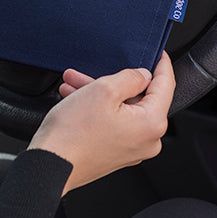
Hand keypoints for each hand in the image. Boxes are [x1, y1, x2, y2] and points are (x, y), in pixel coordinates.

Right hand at [28, 52, 174, 193]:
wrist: (50, 164)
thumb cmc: (74, 132)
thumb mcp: (104, 90)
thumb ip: (131, 77)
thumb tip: (143, 75)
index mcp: (151, 124)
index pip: (166, 85)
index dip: (161, 65)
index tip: (159, 53)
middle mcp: (147, 140)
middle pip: (139, 97)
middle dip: (114, 80)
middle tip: (93, 68)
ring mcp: (132, 149)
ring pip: (122, 108)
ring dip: (100, 93)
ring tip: (75, 82)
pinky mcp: (116, 153)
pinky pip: (114, 122)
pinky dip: (98, 108)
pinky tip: (76, 97)